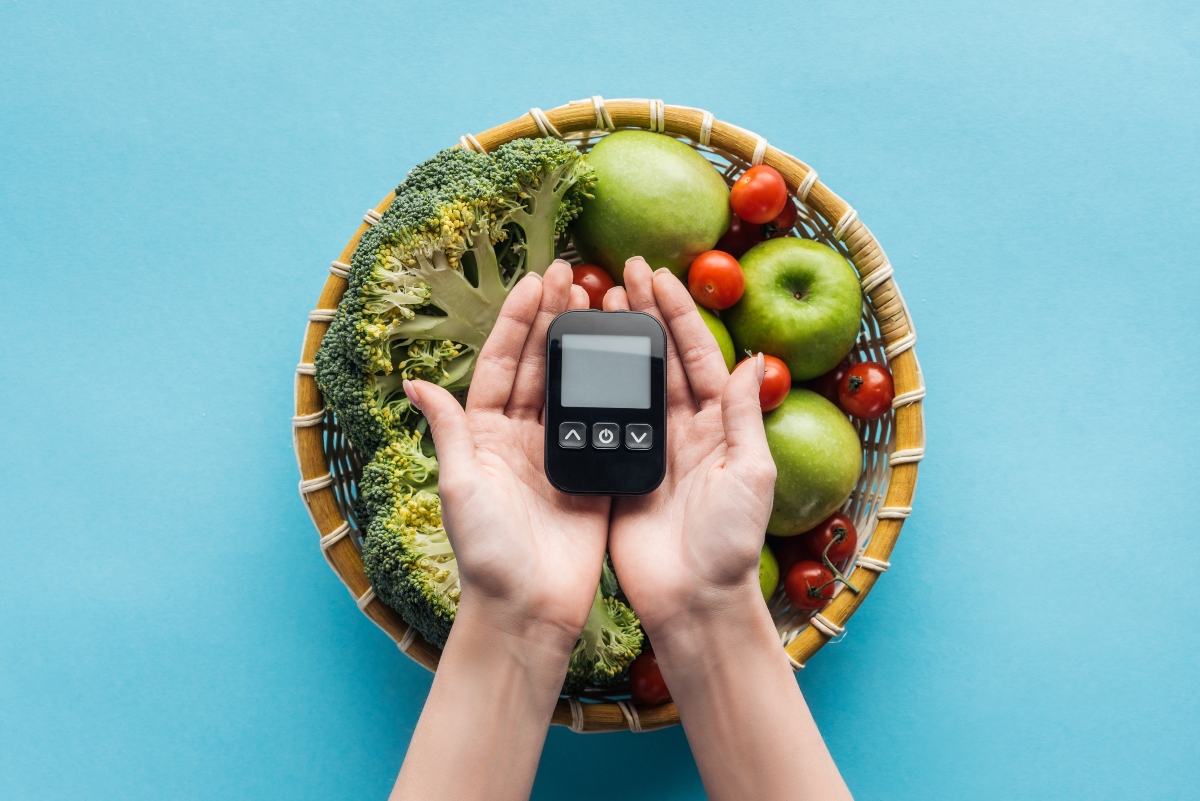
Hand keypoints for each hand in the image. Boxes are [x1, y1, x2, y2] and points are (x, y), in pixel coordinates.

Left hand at [403, 260, 608, 648]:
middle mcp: (520, 438)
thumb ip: (448, 432)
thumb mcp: (459, 488)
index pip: (503, 364)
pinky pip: (601, 422)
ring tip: (599, 304)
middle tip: (573, 276)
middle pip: (540, 366)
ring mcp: (557, 454)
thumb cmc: (486, 555)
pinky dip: (612, 390)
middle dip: (553, 320)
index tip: (535, 282)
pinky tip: (625, 359)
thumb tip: (415, 383)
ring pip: (572, 387)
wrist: (529, 609)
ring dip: (583, 346)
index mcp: (485, 435)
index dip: (518, 322)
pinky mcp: (590, 473)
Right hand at [602, 257, 776, 639]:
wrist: (693, 601)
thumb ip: (746, 418)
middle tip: (620, 272)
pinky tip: (574, 361)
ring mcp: (651, 448)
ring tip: (594, 303)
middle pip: (661, 359)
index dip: (677, 313)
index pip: (697, 354)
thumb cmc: (729, 543)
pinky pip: (606, 420)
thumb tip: (754, 360)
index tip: (657, 275)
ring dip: (615, 343)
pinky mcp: (620, 471)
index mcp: (720, 424)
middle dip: (643, 314)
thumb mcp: (750, 476)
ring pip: (631, 383)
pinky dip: (592, 389)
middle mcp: (686, 429)